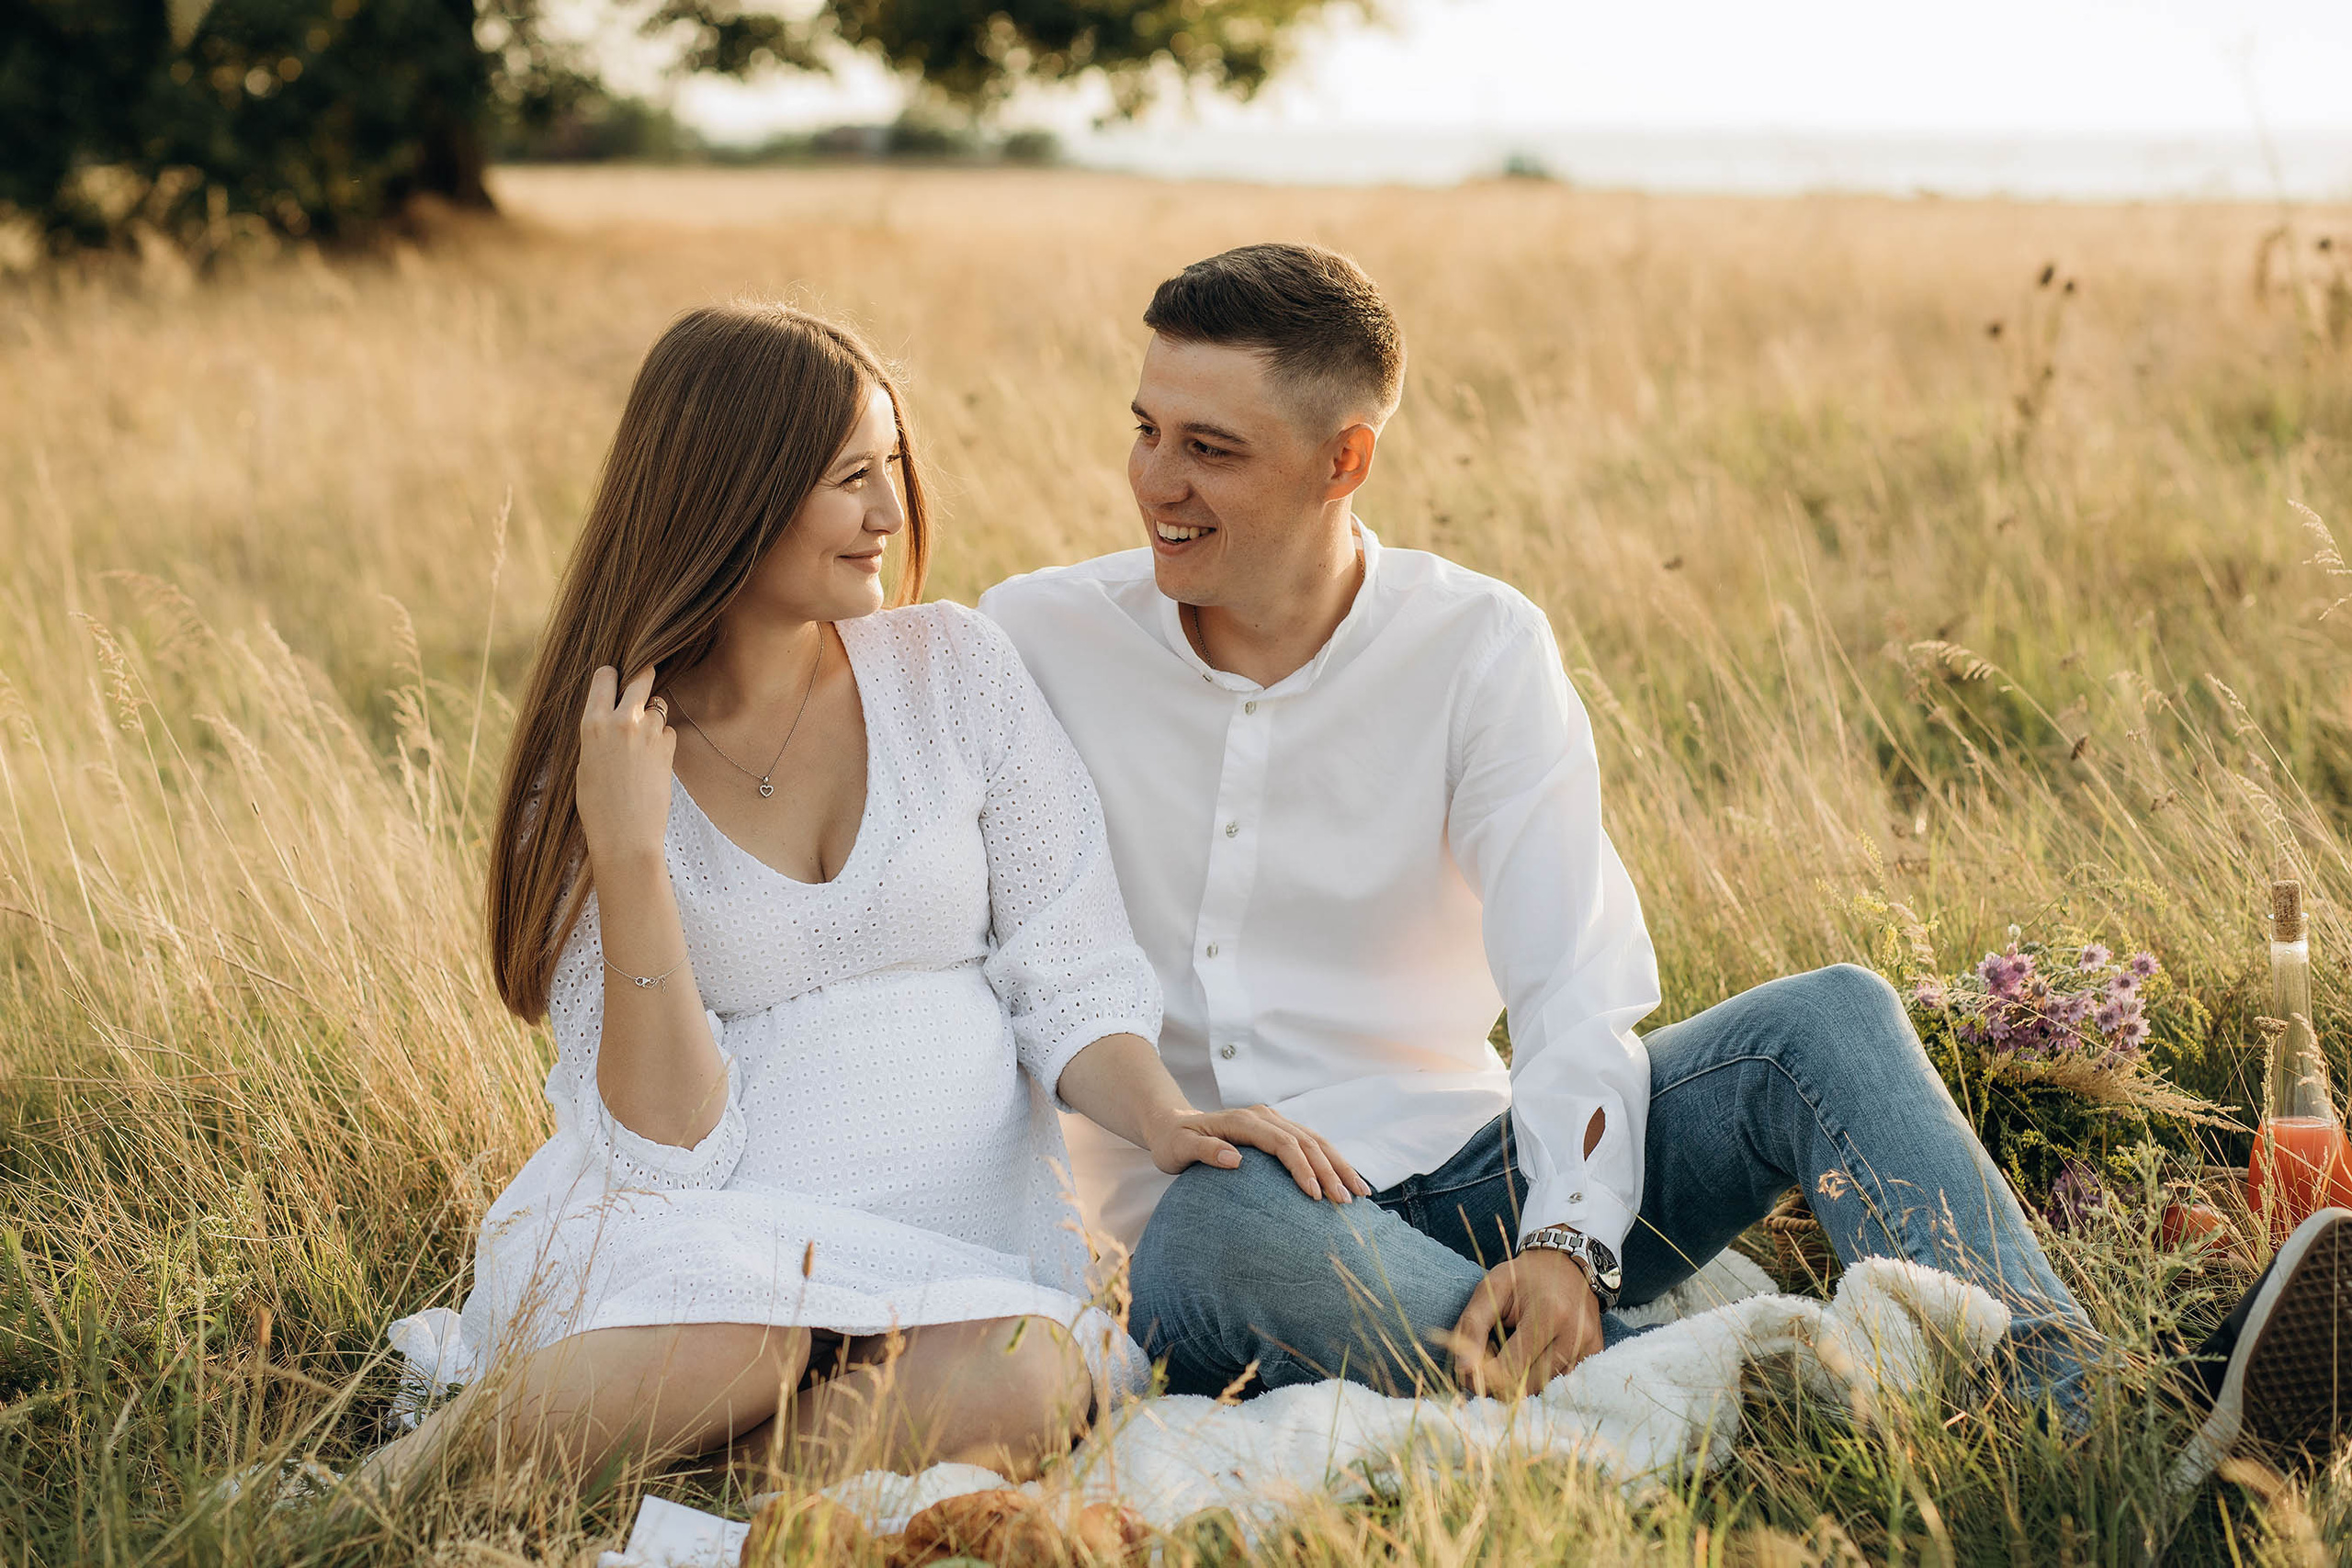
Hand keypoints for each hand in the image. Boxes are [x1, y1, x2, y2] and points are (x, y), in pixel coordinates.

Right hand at [577, 665, 676, 870]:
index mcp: (593, 723)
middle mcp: (622, 721)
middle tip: (644, 679)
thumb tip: (611, 717)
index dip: (612, 675)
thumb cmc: (598, 804)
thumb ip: (600, 733)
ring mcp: (649, 732)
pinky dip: (663, 739)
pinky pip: (668, 730)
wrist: (625, 834)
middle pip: (642, 676)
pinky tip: (653, 760)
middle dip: (644, 675)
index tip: (615, 678)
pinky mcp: (669, 746)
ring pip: (658, 706)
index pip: (605, 676)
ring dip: (653, 716)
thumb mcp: (586, 762)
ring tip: (642, 742)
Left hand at [1144, 1104, 1373, 1203]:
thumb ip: (1204, 1151)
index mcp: (1245, 1120)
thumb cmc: (1173, 1142)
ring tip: (1360, 1193)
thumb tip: (1234, 1159)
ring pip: (1316, 1141)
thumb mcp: (1178, 1149)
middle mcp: (1264, 1116)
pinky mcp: (1277, 1130)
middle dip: (1331, 1171)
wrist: (1173, 1125)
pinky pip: (1311, 1143)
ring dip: (1339, 1165)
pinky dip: (1331, 1160)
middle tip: (1347, 1201)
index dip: (1302, 1168)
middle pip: (1308, 1141)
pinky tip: (1345, 1179)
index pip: (1284, 1144)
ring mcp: (1273, 1121)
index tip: (1315, 1196)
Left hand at [1446, 1247, 1602, 1396]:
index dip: (1485, 1377)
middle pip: (1529, 1384)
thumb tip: (1463, 1370)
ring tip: (1510, 1352)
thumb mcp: (1491, 1288)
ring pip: (1545, 1386)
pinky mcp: (1596, 1352)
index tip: (1469, 1372)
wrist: (1566, 1262)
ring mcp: (1589, 1345)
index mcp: (1548, 1314)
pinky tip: (1532, 1354)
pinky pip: (1561, 1379)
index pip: (1511, 1367)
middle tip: (1487, 1364)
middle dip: (1501, 1382)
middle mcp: (1574, 1333)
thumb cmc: (1523, 1276)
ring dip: (1521, 1379)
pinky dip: (1541, 1373)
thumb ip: (1472, 1326)